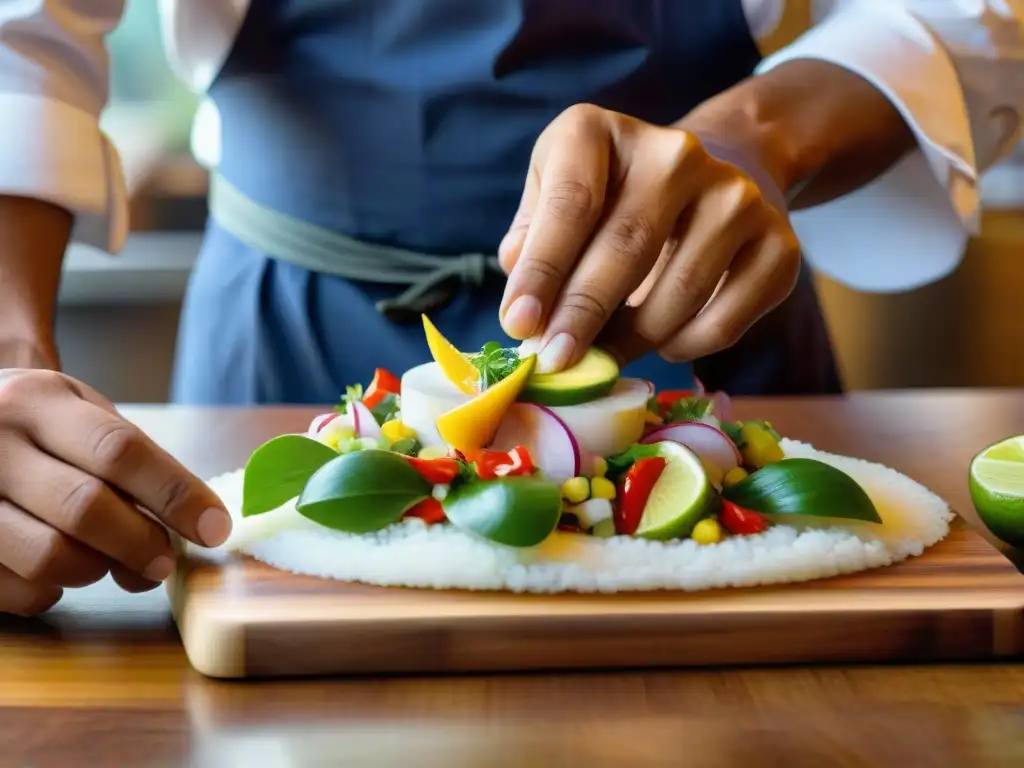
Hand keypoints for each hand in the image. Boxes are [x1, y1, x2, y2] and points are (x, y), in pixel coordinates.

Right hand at [0, 369, 231, 615]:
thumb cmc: (34, 427)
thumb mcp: (77, 416)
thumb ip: (130, 468)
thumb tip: (183, 535)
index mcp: (37, 401)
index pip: (119, 450)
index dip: (176, 494)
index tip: (216, 528)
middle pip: (86, 508)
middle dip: (141, 543)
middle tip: (163, 561)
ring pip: (49, 556)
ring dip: (95, 570)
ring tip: (104, 560)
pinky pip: (16, 590)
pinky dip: (51, 591)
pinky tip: (56, 570)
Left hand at [498, 104, 800, 371]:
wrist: (714, 173)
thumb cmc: (611, 195)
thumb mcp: (557, 192)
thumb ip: (531, 238)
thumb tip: (522, 301)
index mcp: (600, 130)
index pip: (571, 203)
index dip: (543, 271)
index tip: (520, 326)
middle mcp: (675, 152)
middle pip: (626, 246)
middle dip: (583, 315)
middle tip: (556, 362)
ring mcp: (735, 195)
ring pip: (679, 292)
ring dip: (635, 340)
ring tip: (604, 356)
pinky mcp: (779, 243)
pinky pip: (725, 321)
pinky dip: (686, 347)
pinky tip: (662, 343)